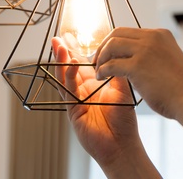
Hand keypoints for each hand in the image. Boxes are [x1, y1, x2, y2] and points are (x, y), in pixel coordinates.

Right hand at [52, 36, 159, 177]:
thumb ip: (117, 72)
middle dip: (64, 53)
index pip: (83, 64)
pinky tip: (71, 65)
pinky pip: (68, 91)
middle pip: (70, 68)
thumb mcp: (123, 91)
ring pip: (65, 77)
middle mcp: (83, 91)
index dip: (78, 51)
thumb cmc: (124, 122)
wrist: (122, 145)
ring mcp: (76, 100)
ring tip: (61, 46)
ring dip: (63, 62)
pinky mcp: (73, 111)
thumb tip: (116, 52)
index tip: (73, 37)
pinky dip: (69, 77)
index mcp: (95, 85)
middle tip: (58, 38)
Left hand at [94, 28, 182, 122]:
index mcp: (160, 35)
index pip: (128, 32)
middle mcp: (152, 38)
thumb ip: (152, 57)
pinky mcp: (138, 65)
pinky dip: (102, 70)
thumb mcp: (168, 63)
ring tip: (98, 71)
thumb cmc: (182, 90)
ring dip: (101, 58)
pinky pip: (111, 64)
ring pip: (111, 46)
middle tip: (96, 61)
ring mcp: (145, 50)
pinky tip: (101, 78)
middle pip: (117, 34)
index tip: (106, 53)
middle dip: (103, 47)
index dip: (113, 42)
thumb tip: (132, 62)